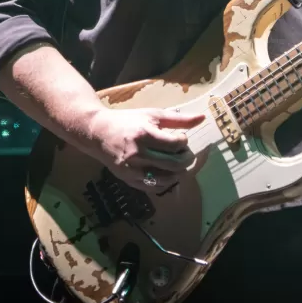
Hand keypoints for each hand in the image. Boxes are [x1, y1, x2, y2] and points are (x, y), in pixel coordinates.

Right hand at [78, 106, 206, 173]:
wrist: (98, 133)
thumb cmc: (128, 121)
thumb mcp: (153, 115)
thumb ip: (179, 119)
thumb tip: (203, 118)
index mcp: (144, 135)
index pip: (176, 144)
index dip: (184, 142)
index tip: (181, 139)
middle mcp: (137, 154)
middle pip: (175, 164)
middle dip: (186, 159)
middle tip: (185, 154)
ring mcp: (132, 170)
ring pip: (167, 179)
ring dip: (178, 173)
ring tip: (177, 163)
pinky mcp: (129, 180)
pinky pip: (154, 187)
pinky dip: (165, 181)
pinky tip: (166, 172)